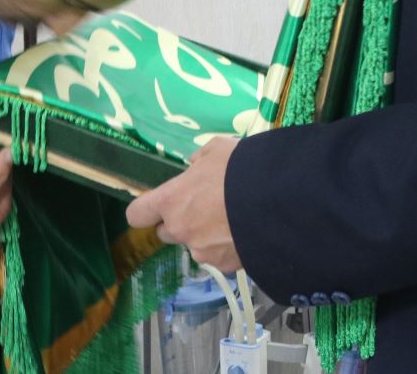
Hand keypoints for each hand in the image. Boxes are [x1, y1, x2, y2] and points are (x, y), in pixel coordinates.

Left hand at [126, 137, 240, 271]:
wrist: (279, 200)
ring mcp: (201, 251)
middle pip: (165, 232)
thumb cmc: (241, 168)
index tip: (158, 205)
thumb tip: (195, 167)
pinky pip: (219, 257)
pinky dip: (228, 248)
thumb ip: (198, 160)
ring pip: (195, 246)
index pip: (137, 214)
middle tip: (205, 208)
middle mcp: (180, 230)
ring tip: (233, 220)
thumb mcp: (216, 149)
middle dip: (179, 222)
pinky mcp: (223, 266)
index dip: (145, 210)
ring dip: (206, 236)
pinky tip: (246, 233)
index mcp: (171, 200)